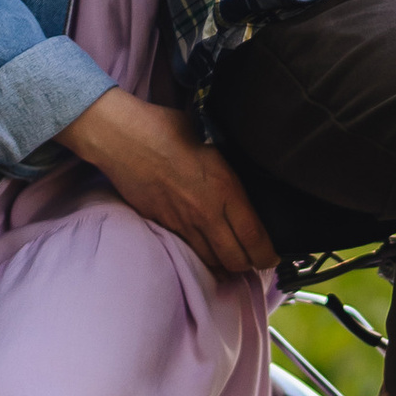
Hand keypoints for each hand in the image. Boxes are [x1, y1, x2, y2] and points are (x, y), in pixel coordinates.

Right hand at [56, 88, 276, 280]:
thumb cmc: (168, 129)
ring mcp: (182, 223)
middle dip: (248, 265)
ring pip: (211, 261)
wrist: (123, 139)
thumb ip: (226, 169)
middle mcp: (207, 213)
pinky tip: (205, 252)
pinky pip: (188, 251)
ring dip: (224, 265)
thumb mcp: (212, 144)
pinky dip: (200, 257)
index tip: (271, 258)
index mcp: (225, 189)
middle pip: (234, 259)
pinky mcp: (162, 226)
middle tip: (254, 261)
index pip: (253, 236)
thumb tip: (237, 179)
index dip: (266, 254)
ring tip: (231, 261)